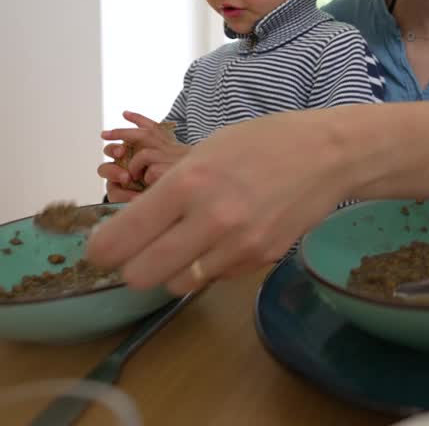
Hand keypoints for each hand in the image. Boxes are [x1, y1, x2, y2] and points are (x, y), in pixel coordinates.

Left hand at [86, 107, 357, 294]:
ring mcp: (237, 245)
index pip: (122, 238)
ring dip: (170, 271)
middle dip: (132, 266)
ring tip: (183, 244)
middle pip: (140, 275)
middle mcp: (210, 219)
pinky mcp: (259, 260)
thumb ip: (167, 191)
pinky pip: (213, 278)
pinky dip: (207, 266)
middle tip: (139, 251)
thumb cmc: (261, 143)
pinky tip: (222, 239)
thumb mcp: (204, 153)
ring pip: (175, 285)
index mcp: (188, 183)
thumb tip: (131, 227)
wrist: (327, 155)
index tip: (102, 247)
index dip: (101, 249)